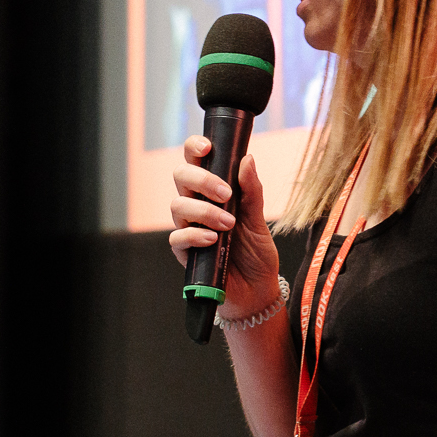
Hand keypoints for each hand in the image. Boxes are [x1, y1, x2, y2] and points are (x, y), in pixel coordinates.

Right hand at [168, 141, 281, 318]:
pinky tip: (213, 240)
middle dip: (201, 179)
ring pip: (177, 206)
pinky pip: (177, 238)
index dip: (194, 147)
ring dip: (203, 211)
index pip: (195, 160)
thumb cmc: (256, 252)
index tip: (207, 147)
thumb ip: (251, 190)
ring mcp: (189, 228)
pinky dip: (195, 236)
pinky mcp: (185, 253)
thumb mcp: (259, 219)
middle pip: (180, 177)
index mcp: (212, 190)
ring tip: (228, 223)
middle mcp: (196, 205)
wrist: (257, 289)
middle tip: (226, 193)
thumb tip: (247, 158)